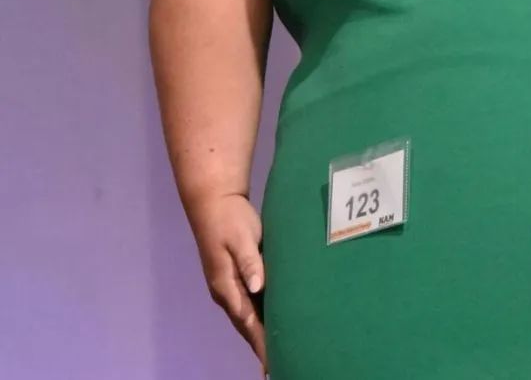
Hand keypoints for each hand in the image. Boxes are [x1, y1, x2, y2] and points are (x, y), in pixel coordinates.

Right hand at [187, 192, 267, 374]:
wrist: (215, 202)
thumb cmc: (229, 219)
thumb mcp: (241, 238)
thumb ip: (250, 262)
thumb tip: (259, 288)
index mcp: (226, 286)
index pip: (247, 322)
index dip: (261, 343)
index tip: (272, 364)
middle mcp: (226, 291)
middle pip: (246, 325)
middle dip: (261, 346)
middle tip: (280, 364)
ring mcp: (230, 285)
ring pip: (248, 316)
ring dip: (261, 333)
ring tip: (279, 351)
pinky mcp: (237, 275)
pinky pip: (250, 303)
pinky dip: (261, 316)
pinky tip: (273, 320)